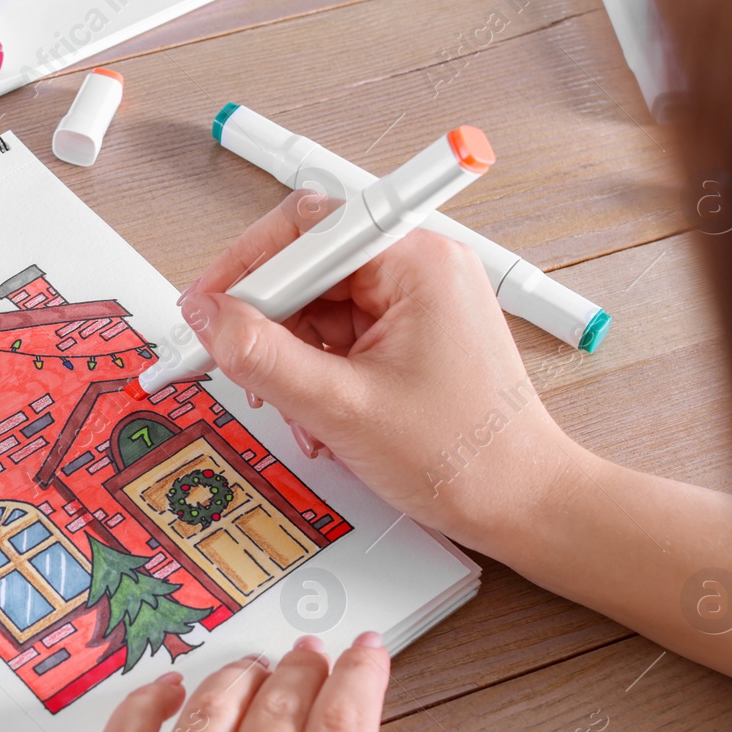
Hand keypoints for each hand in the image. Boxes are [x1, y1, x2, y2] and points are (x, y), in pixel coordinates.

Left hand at [44, 634, 391, 731]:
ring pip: (208, 713)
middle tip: (312, 654)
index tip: (369, 655)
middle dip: (303, 670)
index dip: (362, 678)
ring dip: (239, 677)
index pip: (345, 729)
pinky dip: (146, 704)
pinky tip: (167, 688)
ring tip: (254, 666)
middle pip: (280, 710)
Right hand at [177, 190, 578, 553]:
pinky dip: (318, 372)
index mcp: (416, 262)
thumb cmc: (466, 459)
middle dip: (269, 324)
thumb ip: (262, 357)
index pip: (307, 226)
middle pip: (308, 267)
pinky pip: (342, 334)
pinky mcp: (415, 332)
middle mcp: (421, 266)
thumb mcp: (341, 409)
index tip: (207, 307)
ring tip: (301, 413)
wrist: (524, 504)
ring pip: (319, 306)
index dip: (246, 266)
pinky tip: (322, 415)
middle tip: (238, 368)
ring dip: (293, 358)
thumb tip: (208, 318)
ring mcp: (419, 300)